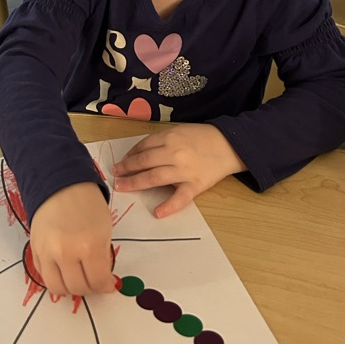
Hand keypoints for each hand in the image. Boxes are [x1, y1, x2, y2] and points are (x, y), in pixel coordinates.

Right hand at [29, 182, 114, 296]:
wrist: (60, 186)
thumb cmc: (87, 204)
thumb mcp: (104, 229)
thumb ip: (103, 258)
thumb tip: (103, 281)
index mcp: (90, 245)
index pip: (98, 281)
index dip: (105, 286)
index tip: (107, 284)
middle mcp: (66, 252)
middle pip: (78, 288)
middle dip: (89, 288)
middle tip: (93, 280)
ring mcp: (48, 252)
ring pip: (57, 288)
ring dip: (70, 288)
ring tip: (77, 278)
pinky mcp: (35, 250)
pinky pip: (43, 275)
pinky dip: (55, 277)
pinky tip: (64, 268)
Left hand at [112, 125, 246, 218]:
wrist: (229, 145)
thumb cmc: (202, 137)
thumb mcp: (179, 131)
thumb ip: (161, 141)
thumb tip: (139, 154)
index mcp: (170, 138)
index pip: (143, 147)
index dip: (129, 156)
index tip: (121, 163)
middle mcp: (174, 153)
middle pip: (144, 162)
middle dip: (126, 169)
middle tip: (115, 176)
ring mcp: (184, 170)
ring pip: (154, 177)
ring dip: (135, 183)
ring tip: (122, 187)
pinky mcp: (195, 185)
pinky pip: (180, 198)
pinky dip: (168, 206)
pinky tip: (157, 213)